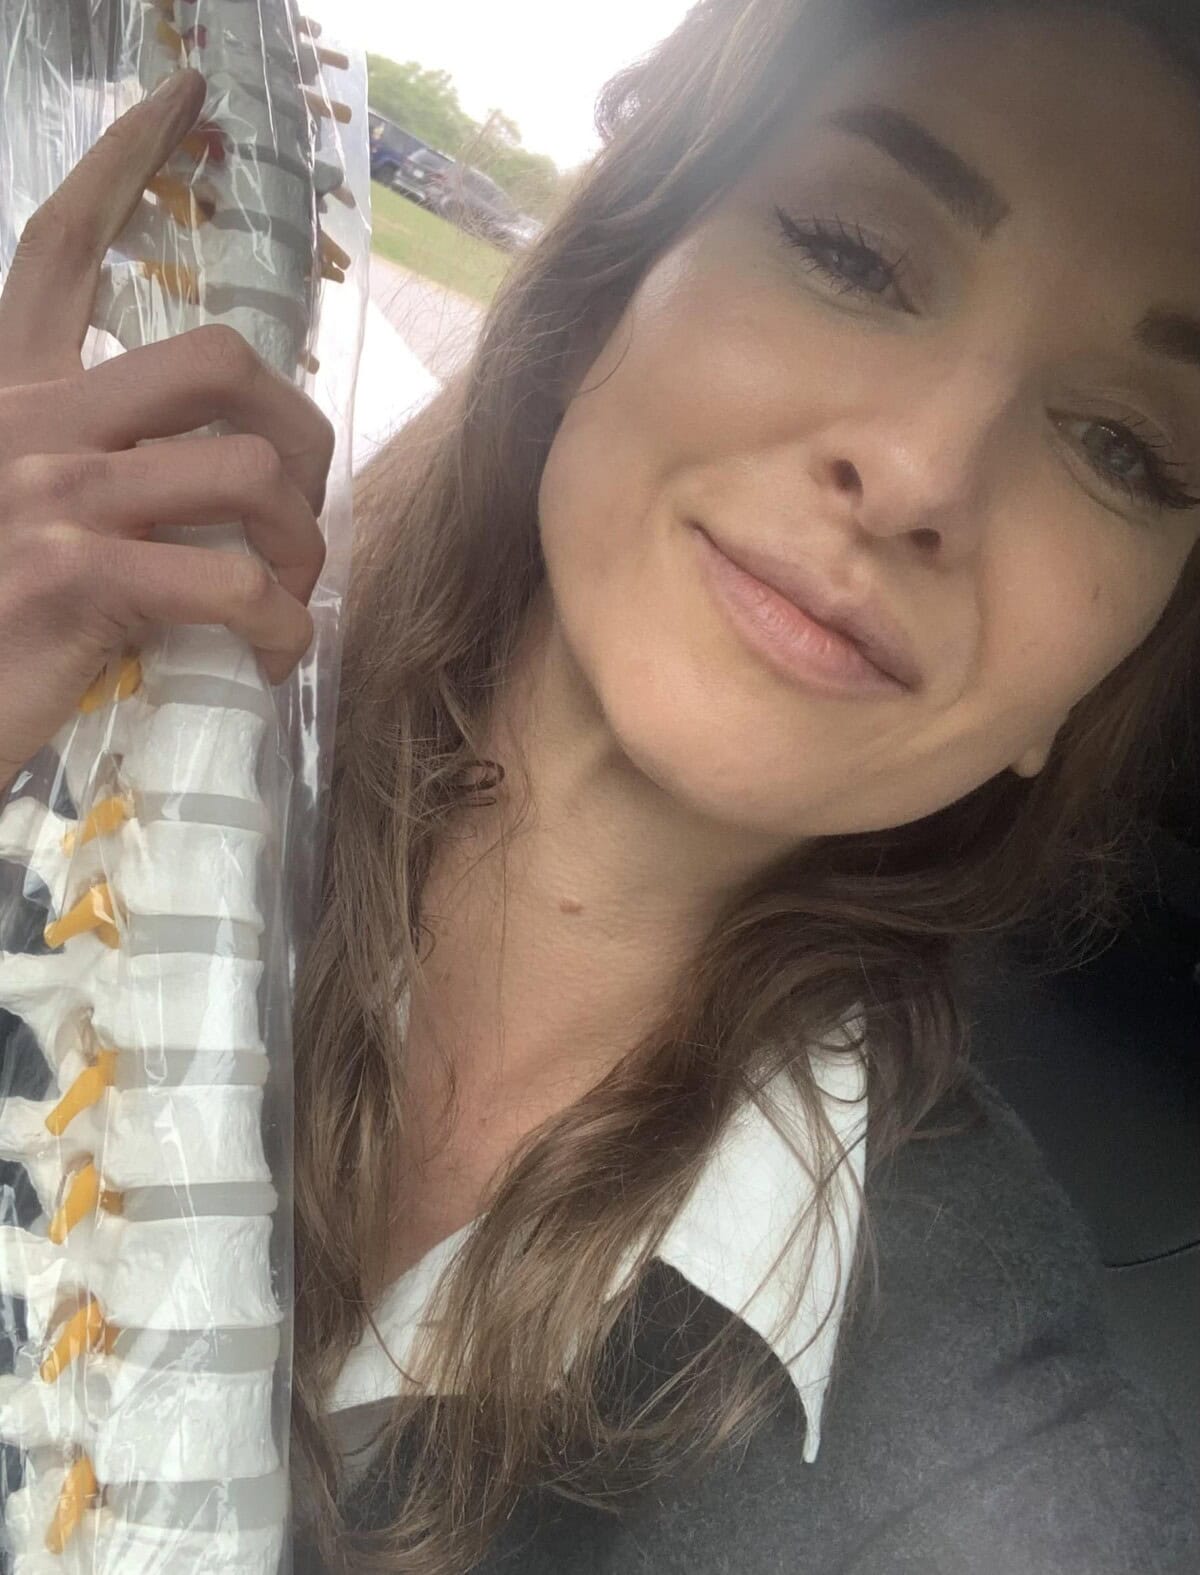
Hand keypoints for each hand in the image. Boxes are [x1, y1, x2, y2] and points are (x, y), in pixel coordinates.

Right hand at [0, 68, 334, 793]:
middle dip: (299, 434)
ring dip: (300, 547)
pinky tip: (271, 656)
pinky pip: (231, 582)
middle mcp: (26, 421)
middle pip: (217, 360)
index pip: (60, 246)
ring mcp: (49, 493)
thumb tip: (223, 478)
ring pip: (248, 471)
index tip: (182, 93)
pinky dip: (278, 626)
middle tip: (300, 506)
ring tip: (287, 597)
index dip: (123, 159)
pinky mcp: (73, 576)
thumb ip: (100, 470)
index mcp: (12, 396)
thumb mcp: (26, 515)